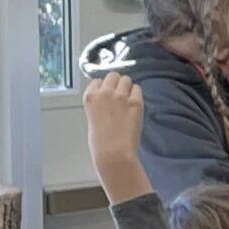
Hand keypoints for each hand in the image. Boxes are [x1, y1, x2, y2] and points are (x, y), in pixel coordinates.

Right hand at [84, 75, 150, 203]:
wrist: (113, 152)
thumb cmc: (101, 141)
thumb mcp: (92, 117)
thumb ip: (99, 104)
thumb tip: (109, 100)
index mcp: (90, 97)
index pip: (97, 81)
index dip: (104, 87)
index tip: (107, 95)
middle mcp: (104, 93)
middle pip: (113, 75)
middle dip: (117, 83)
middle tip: (120, 95)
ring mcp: (120, 96)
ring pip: (126, 79)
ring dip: (128, 87)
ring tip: (128, 100)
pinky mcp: (135, 102)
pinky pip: (138, 89)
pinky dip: (137, 95)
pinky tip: (135, 105)